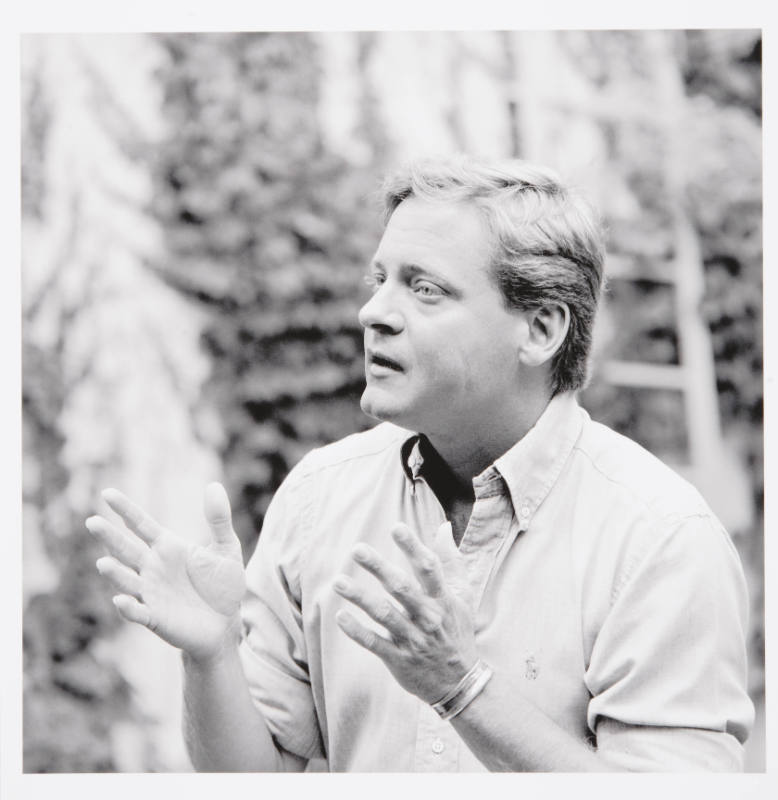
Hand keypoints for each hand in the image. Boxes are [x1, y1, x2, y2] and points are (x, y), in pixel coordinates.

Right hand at [85, 483, 245, 662]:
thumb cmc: (223, 584)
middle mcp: (153, 568)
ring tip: (103, 563)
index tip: (107, 493)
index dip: (125, 509)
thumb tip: (214, 485)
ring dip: (115, 573)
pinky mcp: (155, 618)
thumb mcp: (226, 548)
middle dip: (109, 537)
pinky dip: (128, 607)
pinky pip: (138, 612)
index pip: (141, 524)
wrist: (226, 624)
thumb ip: (218, 519)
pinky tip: (120, 600)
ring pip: (127, 580)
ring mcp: (151, 593)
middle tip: (92, 522)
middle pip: (126, 549)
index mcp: (167, 547)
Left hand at [333, 521, 477, 703]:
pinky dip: (357, 631)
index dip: (413, 547)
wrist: (459, 684)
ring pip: (383, 614)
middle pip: (401, 588)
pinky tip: (340, 616)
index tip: (396, 528)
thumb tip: (444, 528)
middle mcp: (427, 617)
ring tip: (338, 581)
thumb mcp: (463, 596)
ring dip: (360, 597)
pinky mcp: (398, 658)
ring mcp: (412, 639)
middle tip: (357, 549)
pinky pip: (374, 643)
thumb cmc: (457, 631)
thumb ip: (452, 561)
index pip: (429, 568)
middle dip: (379, 568)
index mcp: (442, 599)